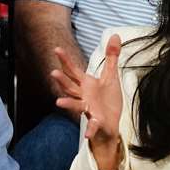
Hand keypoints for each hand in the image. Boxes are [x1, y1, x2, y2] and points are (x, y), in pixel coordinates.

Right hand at [52, 34, 124, 169]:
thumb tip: (116, 35)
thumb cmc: (107, 100)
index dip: (65, 60)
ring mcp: (89, 109)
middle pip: (70, 87)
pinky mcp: (97, 121)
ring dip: (68, 103)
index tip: (56, 49)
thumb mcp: (111, 76)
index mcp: (86, 84)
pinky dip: (90, 129)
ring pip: (77, 105)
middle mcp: (84, 96)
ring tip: (58, 102)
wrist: (110, 124)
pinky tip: (87, 134)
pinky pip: (92, 125)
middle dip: (62, 80)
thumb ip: (111, 57)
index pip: (73, 70)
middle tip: (53, 72)